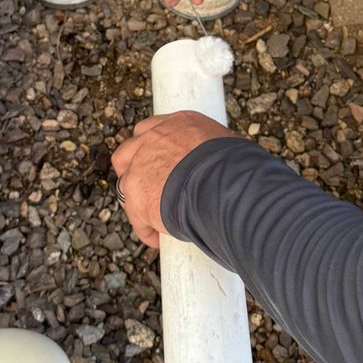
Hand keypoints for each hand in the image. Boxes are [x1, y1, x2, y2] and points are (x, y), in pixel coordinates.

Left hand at [112, 110, 229, 247]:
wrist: (223, 183)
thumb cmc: (236, 165)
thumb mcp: (225, 144)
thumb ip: (211, 150)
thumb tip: (224, 164)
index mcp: (178, 124)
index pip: (153, 129)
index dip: (153, 147)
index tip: (159, 160)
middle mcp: (154, 139)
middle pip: (128, 150)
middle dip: (132, 167)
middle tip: (145, 183)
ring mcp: (140, 166)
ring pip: (125, 183)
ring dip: (136, 198)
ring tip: (153, 214)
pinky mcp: (136, 195)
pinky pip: (137, 216)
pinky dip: (146, 229)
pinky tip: (159, 238)